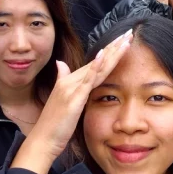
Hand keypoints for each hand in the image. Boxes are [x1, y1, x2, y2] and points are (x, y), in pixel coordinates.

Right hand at [12, 30, 132, 173]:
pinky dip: (96, 66)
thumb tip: (61, 64)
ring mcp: (72, 87)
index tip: (123, 40)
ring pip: (97, 66)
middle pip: (98, 60)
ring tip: (125, 40)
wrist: (43, 140)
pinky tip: (104, 55)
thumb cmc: (54, 124)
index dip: (110, 51)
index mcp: (72, 81)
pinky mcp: (74, 97)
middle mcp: (72, 80)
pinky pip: (87, 79)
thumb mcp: (61, 100)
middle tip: (129, 33)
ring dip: (112, 52)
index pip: (95, 63)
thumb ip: (63, 80)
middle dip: (115, 46)